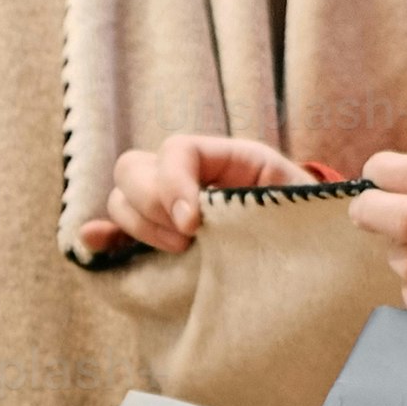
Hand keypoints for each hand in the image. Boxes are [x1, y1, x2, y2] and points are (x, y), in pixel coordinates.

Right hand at [95, 133, 320, 254]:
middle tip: (187, 240)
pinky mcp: (157, 238)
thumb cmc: (309, 226)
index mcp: (227, 158)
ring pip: (120, 198)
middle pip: (134, 168)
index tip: (192, 225)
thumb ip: (278, 195)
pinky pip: (115, 232)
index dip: (174, 183)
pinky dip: (102, 237)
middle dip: (152, 205)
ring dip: (138, 226)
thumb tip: (270, 206)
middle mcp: (189, 175)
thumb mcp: (300, 202)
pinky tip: (94, 244)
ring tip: (180, 252)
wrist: (312, 255)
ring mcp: (167, 206)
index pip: (178, 150)